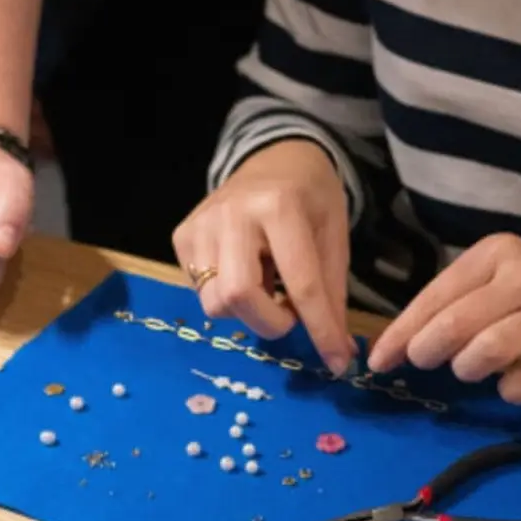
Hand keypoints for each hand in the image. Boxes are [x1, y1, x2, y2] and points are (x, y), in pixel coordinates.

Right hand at [172, 139, 355, 374]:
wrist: (274, 156)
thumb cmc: (311, 198)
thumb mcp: (334, 236)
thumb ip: (332, 293)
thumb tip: (339, 354)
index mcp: (279, 207)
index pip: (300, 284)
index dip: (320, 329)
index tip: (336, 363)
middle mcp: (232, 214)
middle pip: (238, 296)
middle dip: (269, 322)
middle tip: (289, 315)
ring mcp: (200, 224)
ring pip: (214, 302)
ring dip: (248, 311)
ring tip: (266, 285)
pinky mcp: (181, 236)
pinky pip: (199, 290)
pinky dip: (227, 296)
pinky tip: (245, 271)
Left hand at [367, 233, 520, 402]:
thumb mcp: (505, 277)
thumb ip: (460, 301)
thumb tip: (403, 343)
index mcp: (498, 252)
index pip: (436, 294)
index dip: (402, 332)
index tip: (378, 360)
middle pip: (456, 321)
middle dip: (427, 349)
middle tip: (422, 363)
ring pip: (488, 350)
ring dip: (467, 368)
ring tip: (470, 370)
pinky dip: (510, 391)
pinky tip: (512, 385)